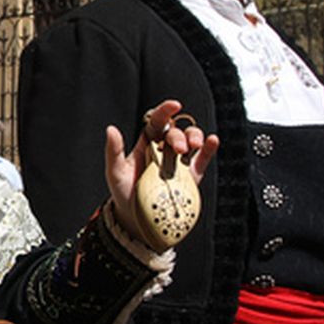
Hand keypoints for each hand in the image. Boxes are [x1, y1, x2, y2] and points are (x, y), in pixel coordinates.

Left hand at [105, 100, 219, 246]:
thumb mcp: (115, 172)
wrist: (137, 218)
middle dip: (179, 136)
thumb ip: (114, 151)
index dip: (166, 110)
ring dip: (196, 137)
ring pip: (192, 140)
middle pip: (176, 132)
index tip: (174, 105)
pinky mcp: (191, 175)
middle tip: (177, 149)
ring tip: (195, 145)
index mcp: (147, 142)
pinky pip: (203, 159)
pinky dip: (210, 149)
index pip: (158, 121)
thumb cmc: (123, 192)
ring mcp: (179, 161)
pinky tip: (212, 141)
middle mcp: (165, 148)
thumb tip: (110, 129)